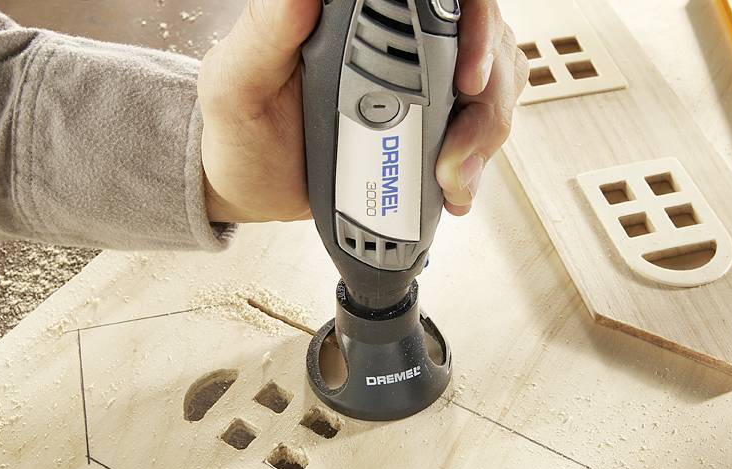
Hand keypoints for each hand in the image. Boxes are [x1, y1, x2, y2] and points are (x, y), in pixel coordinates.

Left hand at [198, 0, 526, 222]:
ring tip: (451, 179)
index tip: (469, 76)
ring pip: (493, 88)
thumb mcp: (238, 81)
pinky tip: (453, 188)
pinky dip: (475, 163)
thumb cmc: (239, 130)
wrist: (251, 188)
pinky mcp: (428, 124)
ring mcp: (420, 84)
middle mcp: (397, 42)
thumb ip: (268, 29)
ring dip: (483, 138)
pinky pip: (478, 130)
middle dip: (487, 101)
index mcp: (353, 15)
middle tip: (455, 153)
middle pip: (485, 43)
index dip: (476, 27)